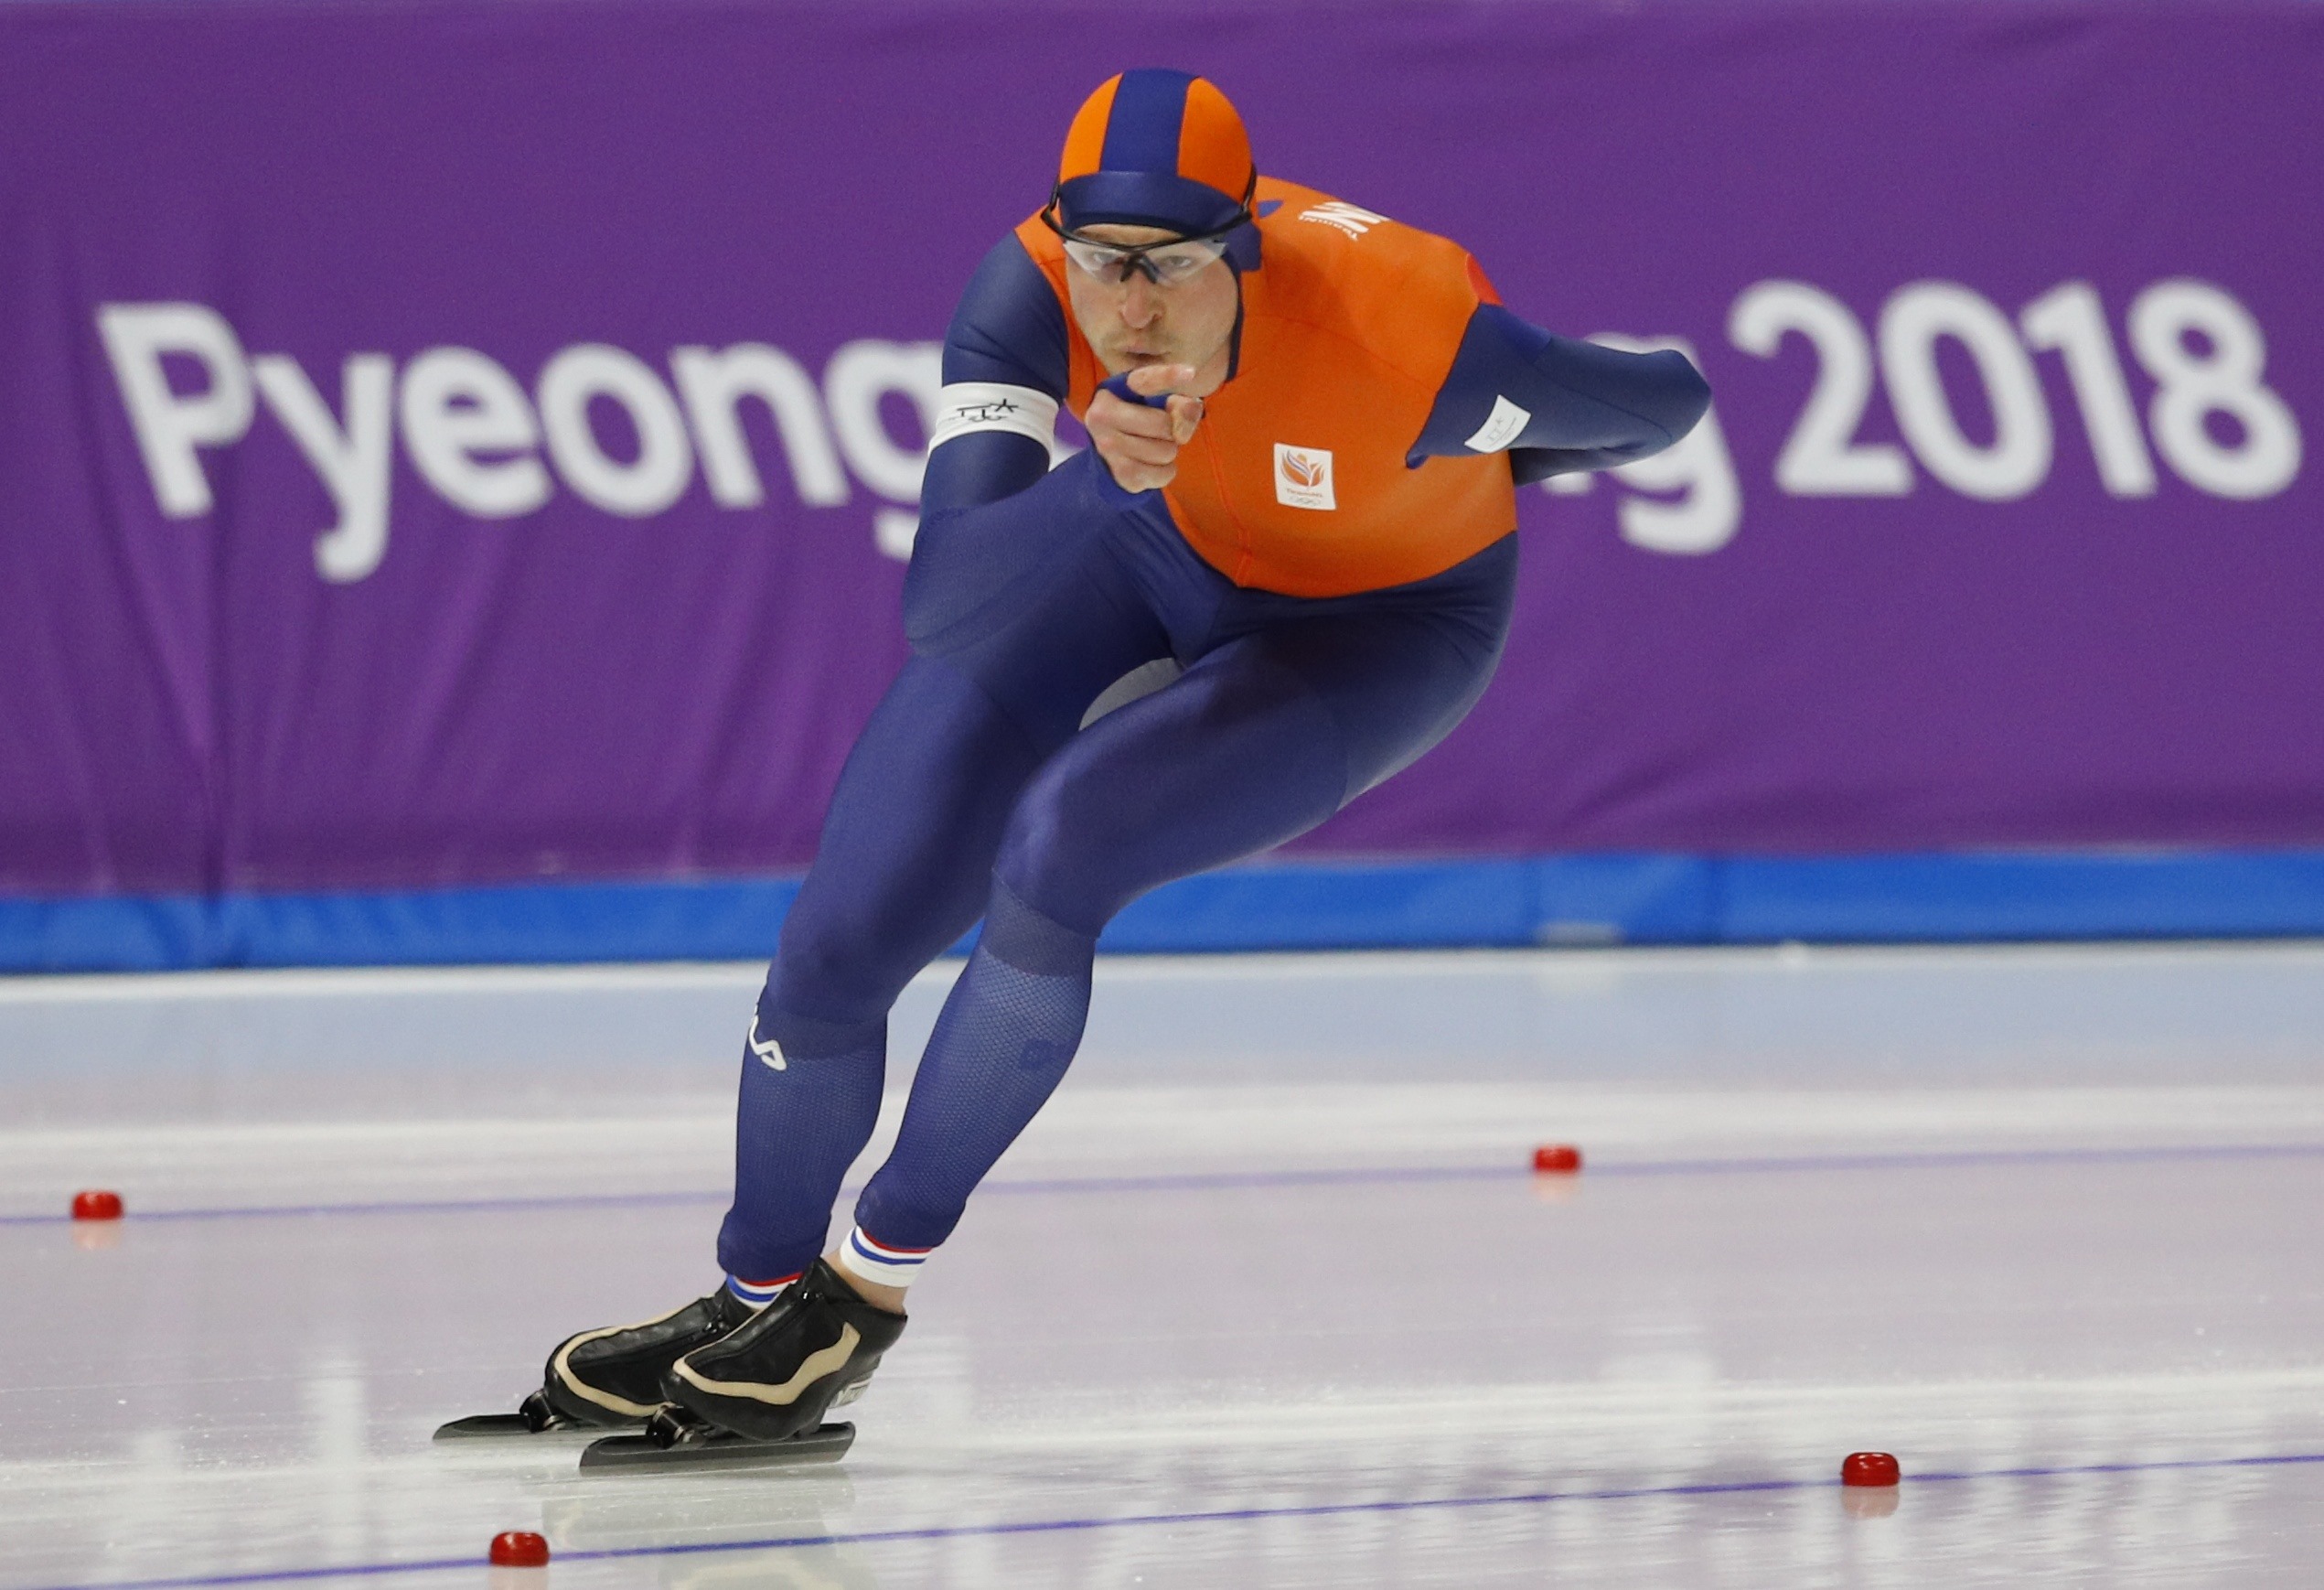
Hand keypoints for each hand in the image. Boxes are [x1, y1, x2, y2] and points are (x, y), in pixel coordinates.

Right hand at [1087, 363, 1204, 491]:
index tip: (1191, 372)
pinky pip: (1164, 474)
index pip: (1142, 381)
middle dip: (1171, 431)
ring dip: (1168, 452)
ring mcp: (1108, 448)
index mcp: (1108, 393)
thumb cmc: (1134, 424)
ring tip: (1152, 448)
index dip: (1167, 376)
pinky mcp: (1120, 475)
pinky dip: (1166, 472)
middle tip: (1159, 432)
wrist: (1106, 462)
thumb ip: (1177, 403)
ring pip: (1166, 451)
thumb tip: (1193, 406)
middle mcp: (1101, 417)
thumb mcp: (1153, 406)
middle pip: (1164, 424)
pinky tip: (1152, 466)